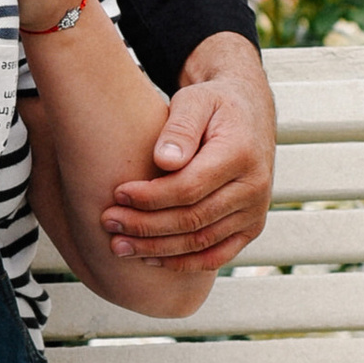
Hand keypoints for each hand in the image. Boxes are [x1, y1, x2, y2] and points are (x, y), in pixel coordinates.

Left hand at [104, 31, 274, 269]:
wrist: (248, 113)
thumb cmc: (213, 104)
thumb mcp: (195, 100)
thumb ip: (180, 128)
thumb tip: (165, 161)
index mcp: (240, 154)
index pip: (189, 188)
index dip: (150, 197)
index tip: (118, 193)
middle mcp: (254, 188)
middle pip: (192, 219)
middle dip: (145, 226)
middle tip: (108, 222)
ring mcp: (255, 211)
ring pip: (201, 242)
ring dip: (157, 249)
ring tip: (119, 246)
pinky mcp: (251, 227)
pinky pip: (217, 255)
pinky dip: (183, 262)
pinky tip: (150, 258)